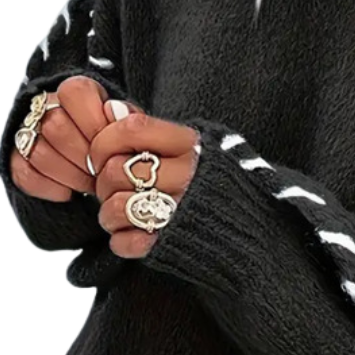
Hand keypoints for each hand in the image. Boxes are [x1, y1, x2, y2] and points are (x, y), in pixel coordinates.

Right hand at [9, 76, 111, 201]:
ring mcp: (25, 132)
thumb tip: (117, 112)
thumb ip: (125, 118)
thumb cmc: (111, 138)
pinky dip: (51, 188)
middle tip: (101, 171)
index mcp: (74, 91)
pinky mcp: (14, 158)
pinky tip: (69, 192)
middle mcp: (44, 106)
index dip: (94, 122)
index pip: (75, 92)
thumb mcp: (123, 124)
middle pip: (55, 126)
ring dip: (71, 176)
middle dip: (84, 157)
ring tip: (90, 183)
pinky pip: (25, 174)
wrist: (91, 160)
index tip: (109, 144)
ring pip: (40, 153)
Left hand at [88, 105, 201, 257]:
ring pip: (116, 206)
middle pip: (117, 170)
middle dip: (104, 183)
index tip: (102, 155)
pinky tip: (131, 234)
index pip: (131, 129)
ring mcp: (181, 212)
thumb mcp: (192, 146)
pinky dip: (121, 241)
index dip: (104, 141)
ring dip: (108, 214)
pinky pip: (127, 242)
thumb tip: (110, 110)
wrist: (252, 228)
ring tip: (118, 214)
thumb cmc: (213, 182)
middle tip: (112, 189)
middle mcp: (188, 176)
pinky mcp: (173, 244)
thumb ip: (152, 130)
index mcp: (191, 145)